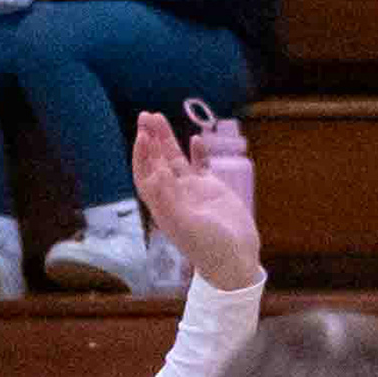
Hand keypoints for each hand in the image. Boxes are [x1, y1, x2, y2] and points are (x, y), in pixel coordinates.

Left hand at [133, 112, 261, 290]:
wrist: (236, 260)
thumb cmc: (209, 248)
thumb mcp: (186, 225)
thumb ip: (168, 200)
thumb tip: (154, 172)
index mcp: (163, 206)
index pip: (146, 175)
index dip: (142, 156)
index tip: (143, 137)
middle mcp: (174, 196)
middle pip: (158, 162)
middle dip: (151, 140)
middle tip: (146, 116)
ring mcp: (193, 192)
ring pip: (176, 160)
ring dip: (168, 140)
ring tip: (159, 117)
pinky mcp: (212, 190)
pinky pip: (201, 166)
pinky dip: (198, 153)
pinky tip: (196, 139)